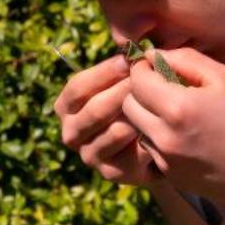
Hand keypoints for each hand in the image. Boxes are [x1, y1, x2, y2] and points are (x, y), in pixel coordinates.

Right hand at [53, 55, 167, 188]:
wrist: (157, 143)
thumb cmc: (137, 102)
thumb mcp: (124, 81)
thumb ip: (121, 67)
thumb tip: (132, 51)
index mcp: (68, 106)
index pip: (77, 87)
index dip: (103, 73)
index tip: (129, 61)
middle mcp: (71, 132)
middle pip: (93, 110)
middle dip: (121, 92)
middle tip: (146, 82)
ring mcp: (88, 154)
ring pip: (110, 131)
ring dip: (132, 115)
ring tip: (153, 102)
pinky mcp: (109, 172)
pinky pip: (125, 153)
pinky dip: (140, 139)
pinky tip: (155, 127)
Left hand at [121, 46, 224, 207]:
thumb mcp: (224, 78)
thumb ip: (184, 59)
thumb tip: (154, 55)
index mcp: (178, 108)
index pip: (136, 80)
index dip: (143, 69)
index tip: (156, 67)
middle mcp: (165, 137)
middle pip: (128, 106)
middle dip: (140, 92)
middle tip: (163, 87)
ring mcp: (165, 160)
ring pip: (136, 128)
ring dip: (148, 116)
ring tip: (177, 112)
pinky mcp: (169, 176)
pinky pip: (150, 149)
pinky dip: (159, 138)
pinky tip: (185, 135)